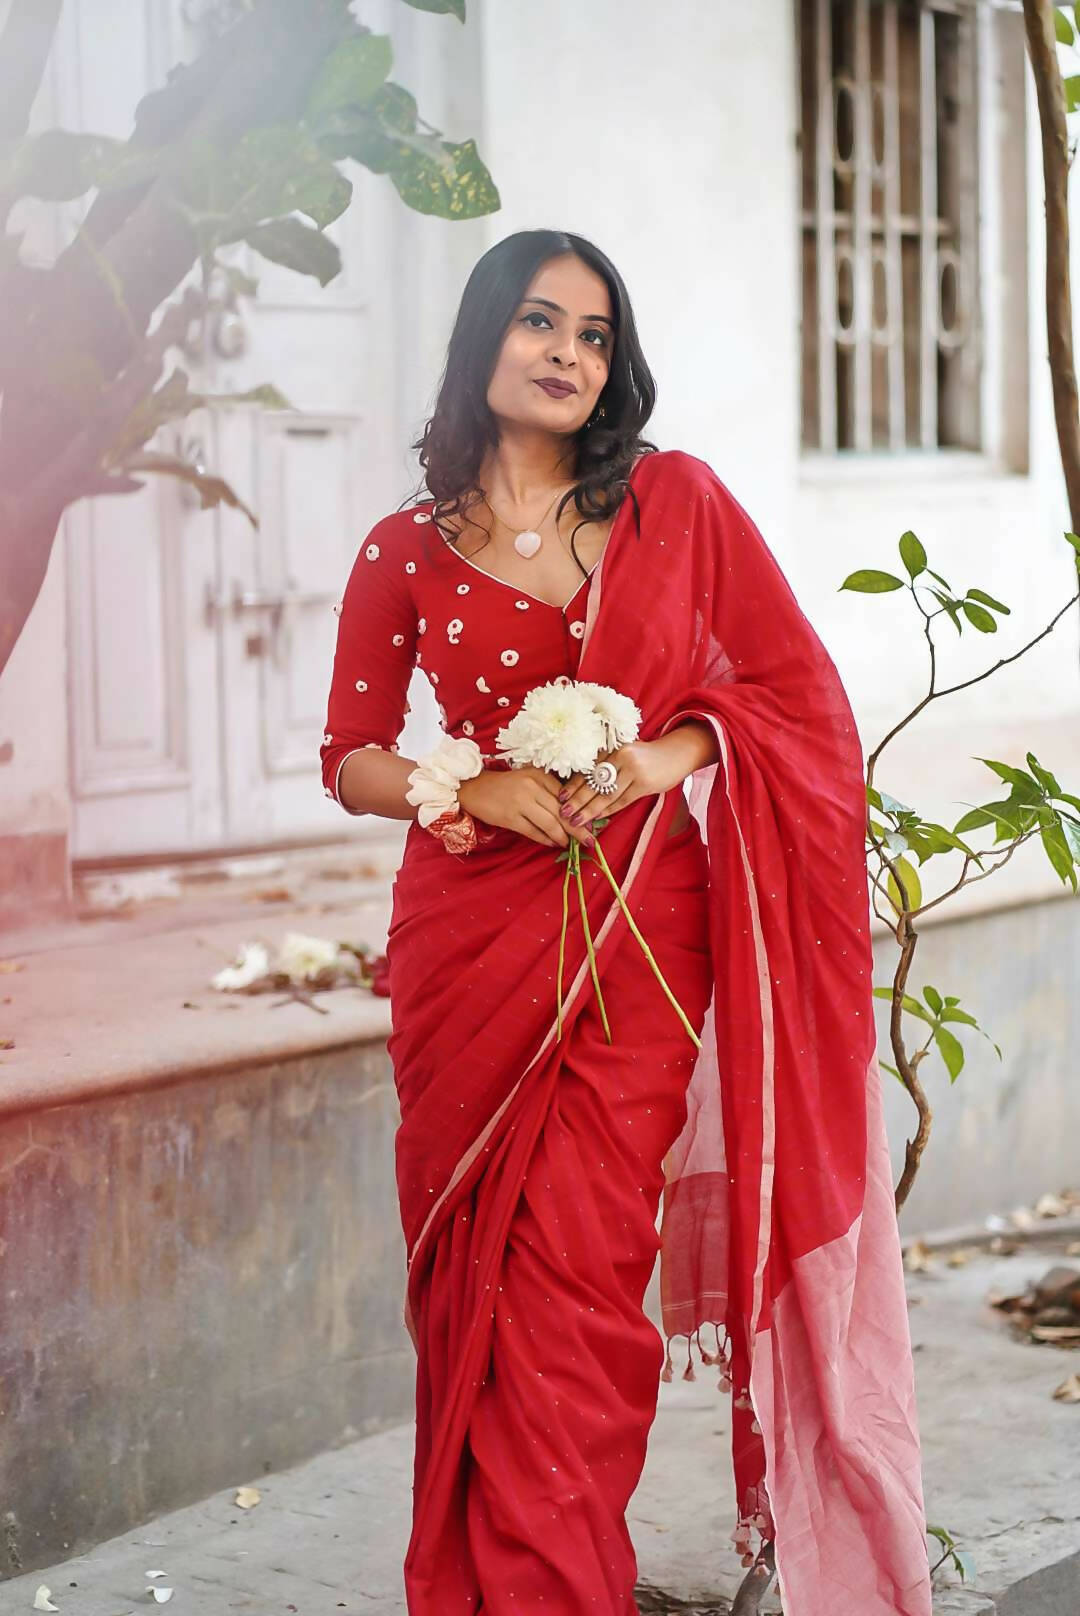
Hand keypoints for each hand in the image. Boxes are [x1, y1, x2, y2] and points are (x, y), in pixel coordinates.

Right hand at [457, 765, 596, 850]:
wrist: (473, 787)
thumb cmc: (504, 786)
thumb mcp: (527, 780)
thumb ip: (546, 792)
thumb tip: (569, 814)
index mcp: (539, 775)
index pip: (566, 796)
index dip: (580, 812)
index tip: (591, 823)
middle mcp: (532, 786)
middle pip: (562, 811)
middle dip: (578, 828)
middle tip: (590, 840)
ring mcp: (521, 802)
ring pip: (550, 823)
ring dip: (563, 837)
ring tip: (571, 845)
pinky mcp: (510, 817)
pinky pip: (534, 832)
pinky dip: (546, 840)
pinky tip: (553, 844)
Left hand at [557, 739, 685, 832]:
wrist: (676, 753)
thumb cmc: (646, 755)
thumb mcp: (625, 753)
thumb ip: (606, 764)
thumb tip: (581, 786)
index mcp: (613, 748)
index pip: (589, 769)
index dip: (573, 785)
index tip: (560, 798)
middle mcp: (621, 757)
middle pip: (594, 784)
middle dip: (577, 801)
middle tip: (564, 814)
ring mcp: (634, 770)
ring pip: (607, 795)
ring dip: (590, 810)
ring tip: (577, 821)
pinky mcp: (645, 783)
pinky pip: (622, 801)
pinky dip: (609, 810)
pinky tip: (598, 818)